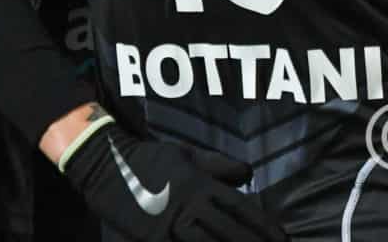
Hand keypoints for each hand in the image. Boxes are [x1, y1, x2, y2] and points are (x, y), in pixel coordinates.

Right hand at [58, 109, 283, 241]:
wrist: (106, 165)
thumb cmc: (149, 158)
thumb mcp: (186, 154)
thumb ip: (219, 165)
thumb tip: (249, 174)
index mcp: (200, 185)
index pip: (240, 208)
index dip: (263, 226)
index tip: (281, 238)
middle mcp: (189, 206)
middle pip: (229, 233)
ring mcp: (169, 225)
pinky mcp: (152, 239)